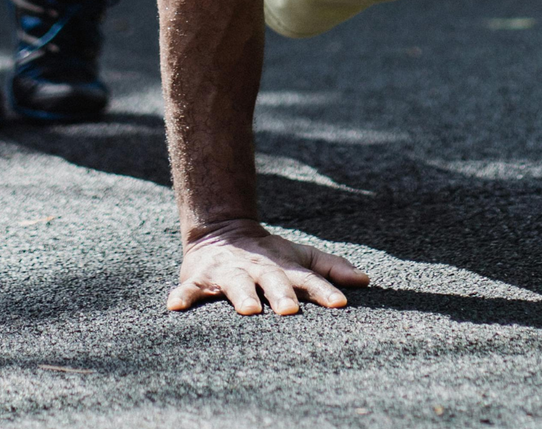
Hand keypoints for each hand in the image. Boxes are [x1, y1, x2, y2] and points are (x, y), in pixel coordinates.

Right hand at [167, 219, 369, 314]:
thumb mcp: (300, 257)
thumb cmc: (270, 255)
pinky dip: (183, 295)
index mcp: (284, 265)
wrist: (222, 229)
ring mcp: (229, 271)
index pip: (308, 277)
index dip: (324, 290)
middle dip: (282, 293)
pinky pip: (190, 288)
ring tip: (247, 310)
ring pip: (235, 284)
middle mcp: (258, 267)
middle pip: (273, 279)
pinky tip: (175, 305)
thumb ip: (330, 269)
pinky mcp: (201, 277)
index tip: (341, 303)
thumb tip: (366, 280)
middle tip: (291, 310)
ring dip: (241, 294)